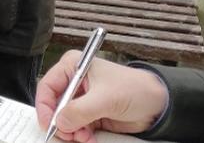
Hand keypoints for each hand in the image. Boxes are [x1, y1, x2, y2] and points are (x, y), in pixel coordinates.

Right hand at [34, 53, 167, 140]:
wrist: (158, 105)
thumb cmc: (135, 89)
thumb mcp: (105, 98)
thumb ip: (80, 110)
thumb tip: (60, 122)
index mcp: (74, 67)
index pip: (48, 86)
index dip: (45, 105)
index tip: (48, 122)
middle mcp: (75, 82)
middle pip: (54, 105)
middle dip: (60, 122)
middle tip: (68, 134)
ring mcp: (82, 100)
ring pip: (65, 119)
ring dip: (72, 131)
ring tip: (83, 137)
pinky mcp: (90, 114)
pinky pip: (77, 127)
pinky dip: (80, 135)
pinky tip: (88, 138)